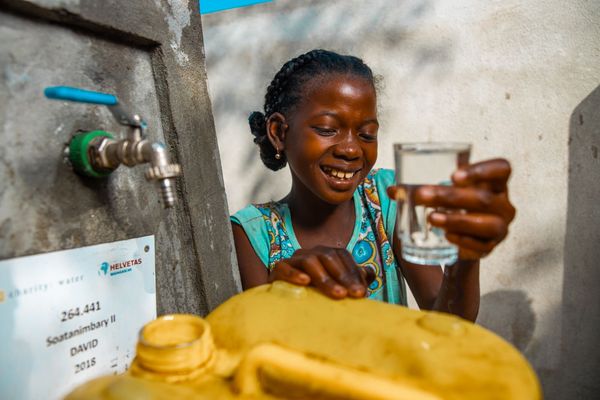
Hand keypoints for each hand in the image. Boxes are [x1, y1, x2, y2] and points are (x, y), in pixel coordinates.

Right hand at [268, 246, 373, 298]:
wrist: (284, 303)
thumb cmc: (315, 294)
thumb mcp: (336, 286)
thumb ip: (353, 278)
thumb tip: (371, 272)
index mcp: (325, 253)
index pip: (342, 256)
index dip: (353, 272)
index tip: (362, 292)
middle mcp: (310, 253)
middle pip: (328, 257)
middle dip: (344, 277)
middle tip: (355, 295)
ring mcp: (293, 259)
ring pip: (310, 261)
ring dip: (325, 278)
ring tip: (338, 294)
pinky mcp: (278, 269)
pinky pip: (285, 267)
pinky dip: (295, 273)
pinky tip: (305, 282)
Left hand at [388, 158, 515, 260]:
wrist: (458, 242)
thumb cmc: (451, 209)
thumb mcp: (440, 195)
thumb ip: (419, 189)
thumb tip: (392, 190)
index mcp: (495, 184)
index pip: (502, 169)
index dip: (482, 170)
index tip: (453, 176)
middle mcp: (503, 205)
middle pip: (483, 198)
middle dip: (450, 197)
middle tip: (421, 195)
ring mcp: (500, 228)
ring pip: (487, 224)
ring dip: (457, 220)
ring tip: (432, 218)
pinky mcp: (491, 248)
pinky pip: (481, 246)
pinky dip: (463, 240)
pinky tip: (447, 237)